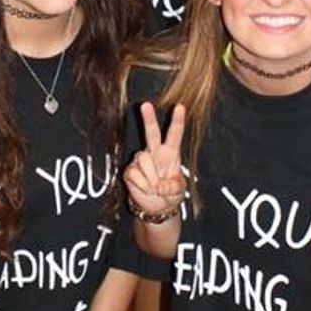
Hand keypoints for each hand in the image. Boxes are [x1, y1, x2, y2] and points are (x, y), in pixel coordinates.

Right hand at [124, 102, 186, 216]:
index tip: (180, 106)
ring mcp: (140, 160)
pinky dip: (143, 186)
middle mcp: (154, 152)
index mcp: (171, 153)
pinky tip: (146, 189)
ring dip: (151, 178)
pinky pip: (135, 174)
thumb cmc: (170, 193)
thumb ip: (173, 187)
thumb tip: (160, 185)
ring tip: (155, 188)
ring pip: (143, 159)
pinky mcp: (130, 171)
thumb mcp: (179, 190)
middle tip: (145, 104)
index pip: (175, 134)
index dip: (177, 121)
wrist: (156, 207)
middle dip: (148, 119)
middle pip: (151, 133)